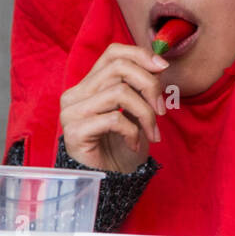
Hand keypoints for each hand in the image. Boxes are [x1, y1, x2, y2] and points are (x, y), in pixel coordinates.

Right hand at [60, 43, 168, 173]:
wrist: (110, 182)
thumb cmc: (122, 147)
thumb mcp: (137, 110)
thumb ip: (140, 86)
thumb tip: (159, 64)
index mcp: (88, 85)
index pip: (112, 53)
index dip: (140, 54)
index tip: (163, 68)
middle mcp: (75, 94)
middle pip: (119, 68)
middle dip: (149, 86)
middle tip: (162, 110)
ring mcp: (71, 113)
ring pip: (119, 92)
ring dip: (145, 113)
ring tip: (152, 132)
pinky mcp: (75, 132)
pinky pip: (114, 119)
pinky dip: (133, 132)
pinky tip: (135, 144)